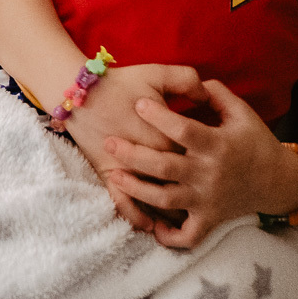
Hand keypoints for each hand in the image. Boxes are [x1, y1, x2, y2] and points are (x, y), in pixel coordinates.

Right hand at [63, 63, 209, 230]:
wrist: (79, 91)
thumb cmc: (120, 82)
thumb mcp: (157, 73)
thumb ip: (187, 80)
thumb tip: (206, 93)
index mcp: (166, 136)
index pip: (195, 155)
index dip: (208, 158)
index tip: (218, 158)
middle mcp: (150, 160)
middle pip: (180, 182)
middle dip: (197, 189)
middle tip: (212, 189)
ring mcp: (128, 170)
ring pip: (156, 199)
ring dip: (172, 210)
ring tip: (187, 212)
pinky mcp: (108, 175)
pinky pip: (125, 204)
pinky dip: (137, 216)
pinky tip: (150, 225)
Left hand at [103, 79, 286, 247]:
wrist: (277, 181)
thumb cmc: (255, 142)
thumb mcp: (241, 113)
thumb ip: (217, 94)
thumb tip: (196, 81)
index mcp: (217, 144)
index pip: (183, 130)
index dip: (159, 116)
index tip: (138, 104)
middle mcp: (210, 173)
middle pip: (165, 166)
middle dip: (133, 154)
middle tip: (109, 142)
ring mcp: (208, 199)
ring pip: (166, 200)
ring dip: (137, 190)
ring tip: (115, 175)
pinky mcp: (209, 219)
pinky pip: (187, 235)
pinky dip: (168, 236)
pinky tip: (150, 226)